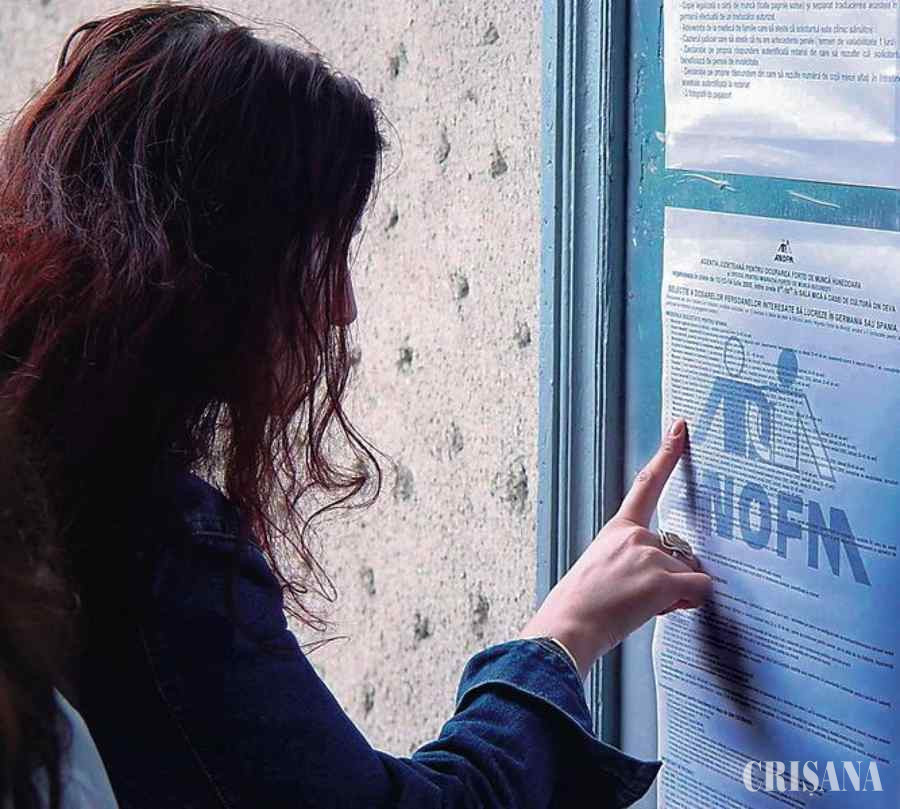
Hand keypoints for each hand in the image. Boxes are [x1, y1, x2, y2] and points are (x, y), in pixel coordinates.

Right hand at [519, 419, 711, 679]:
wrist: (568, 627)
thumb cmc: (580, 606)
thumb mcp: (602, 570)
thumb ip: (633, 561)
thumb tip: (670, 578)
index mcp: (617, 529)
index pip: (646, 483)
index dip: (668, 454)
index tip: (681, 428)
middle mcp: (635, 535)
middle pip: (680, 552)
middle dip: (674, 577)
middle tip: (640, 598)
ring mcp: (649, 554)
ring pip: (689, 573)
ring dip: (677, 593)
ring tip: (641, 608)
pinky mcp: (662, 578)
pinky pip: (699, 589)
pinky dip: (689, 603)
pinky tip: (661, 610)